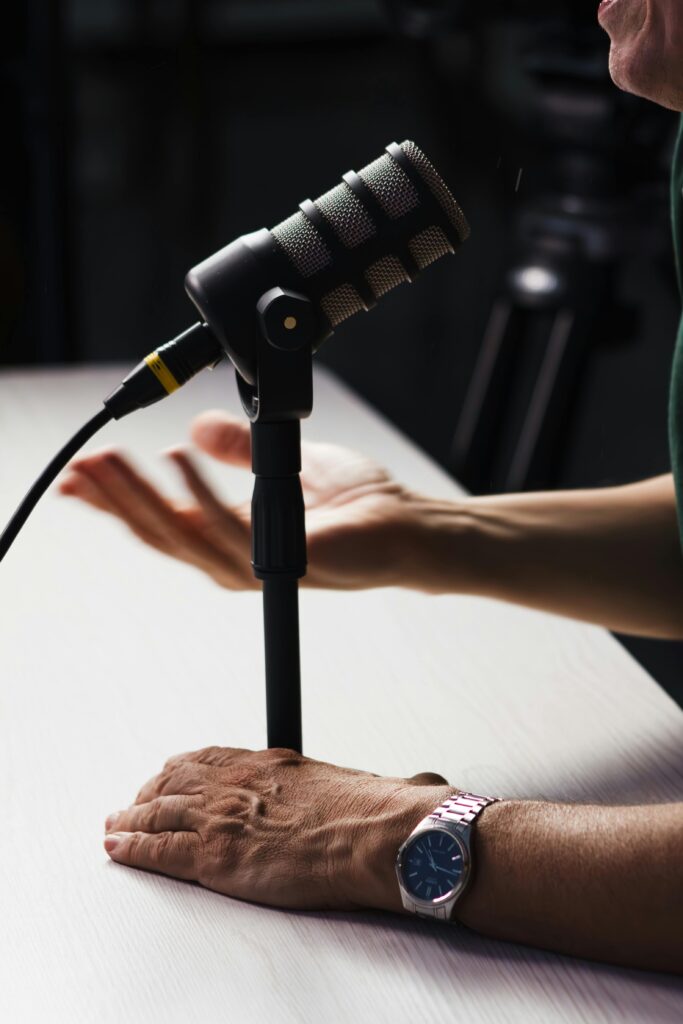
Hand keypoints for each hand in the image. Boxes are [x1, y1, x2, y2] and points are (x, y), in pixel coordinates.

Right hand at [60, 410, 433, 591]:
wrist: (408, 526)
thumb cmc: (356, 503)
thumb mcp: (283, 463)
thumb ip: (240, 447)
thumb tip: (195, 426)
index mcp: (232, 534)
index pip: (163, 521)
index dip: (119, 500)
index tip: (82, 474)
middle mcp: (237, 557)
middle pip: (160, 533)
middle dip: (114, 500)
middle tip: (78, 467)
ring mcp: (259, 565)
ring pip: (182, 536)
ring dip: (138, 497)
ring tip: (106, 461)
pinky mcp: (284, 562)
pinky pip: (231, 529)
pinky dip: (199, 492)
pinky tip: (175, 457)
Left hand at [102, 745, 453, 911]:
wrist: (376, 836)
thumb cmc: (378, 812)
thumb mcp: (369, 782)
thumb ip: (374, 783)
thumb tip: (419, 785)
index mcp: (269, 763)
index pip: (209, 758)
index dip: (180, 767)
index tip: (169, 771)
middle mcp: (239, 784)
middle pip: (175, 781)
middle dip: (149, 791)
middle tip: (134, 799)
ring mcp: (223, 818)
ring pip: (157, 812)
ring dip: (131, 818)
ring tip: (115, 823)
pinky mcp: (214, 857)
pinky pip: (157, 850)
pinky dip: (131, 848)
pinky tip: (116, 847)